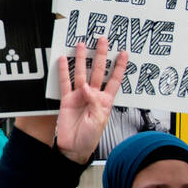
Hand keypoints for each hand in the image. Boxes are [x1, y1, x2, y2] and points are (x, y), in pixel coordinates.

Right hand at [54, 39, 127, 163]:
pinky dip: (64, 71)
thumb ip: (94, 103)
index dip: (120, 66)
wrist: (74, 147)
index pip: (114, 79)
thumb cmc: (90, 138)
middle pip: (98, 71)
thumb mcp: (99, 120)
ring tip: (82, 45)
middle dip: (101, 55)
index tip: (124, 53)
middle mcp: (93, 95)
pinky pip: (65, 82)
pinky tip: (63, 60)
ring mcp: (79, 96)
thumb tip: (86, 88)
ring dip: (82, 59)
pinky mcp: (67, 99)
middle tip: (103, 40)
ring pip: (81, 72)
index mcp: (105, 101)